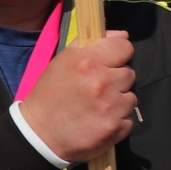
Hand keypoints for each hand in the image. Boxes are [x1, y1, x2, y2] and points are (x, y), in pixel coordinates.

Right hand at [16, 32, 135, 162]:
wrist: (39, 133)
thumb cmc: (50, 94)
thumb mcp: (64, 60)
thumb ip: (93, 43)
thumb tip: (123, 36)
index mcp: (88, 61)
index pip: (125, 47)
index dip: (119, 54)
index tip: (111, 62)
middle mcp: (102, 82)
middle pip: (129, 73)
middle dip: (116, 80)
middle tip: (98, 88)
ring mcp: (110, 107)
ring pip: (130, 98)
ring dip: (118, 102)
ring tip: (98, 107)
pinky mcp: (115, 129)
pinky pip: (128, 120)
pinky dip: (117, 121)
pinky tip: (100, 121)